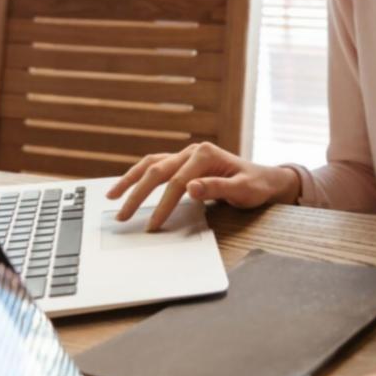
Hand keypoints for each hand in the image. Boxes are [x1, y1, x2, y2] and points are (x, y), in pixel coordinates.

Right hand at [108, 142, 300, 230]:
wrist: (264, 179)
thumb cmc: (255, 185)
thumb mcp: (242, 190)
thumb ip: (217, 188)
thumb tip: (190, 188)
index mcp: (206, 154)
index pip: (178, 182)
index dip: (163, 204)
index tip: (153, 225)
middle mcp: (192, 151)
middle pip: (157, 170)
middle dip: (137, 194)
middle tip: (121, 216)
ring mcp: (186, 155)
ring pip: (151, 164)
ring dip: (130, 179)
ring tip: (111, 196)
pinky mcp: (183, 162)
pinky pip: (155, 166)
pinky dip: (139, 175)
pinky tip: (126, 186)